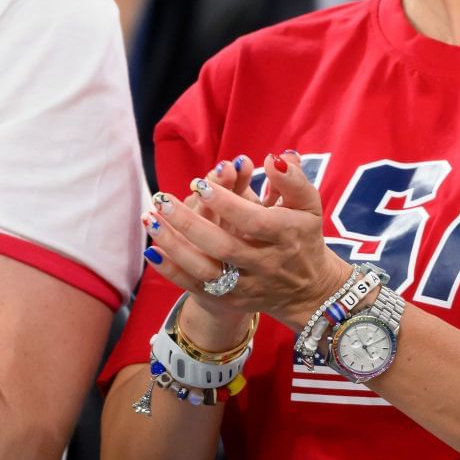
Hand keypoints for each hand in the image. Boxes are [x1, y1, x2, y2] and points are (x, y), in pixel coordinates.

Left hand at [141, 151, 349, 335]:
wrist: (308, 290)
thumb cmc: (303, 237)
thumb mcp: (308, 207)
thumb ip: (293, 181)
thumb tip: (273, 158)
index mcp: (287, 237)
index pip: (254, 220)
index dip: (226, 202)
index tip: (200, 183)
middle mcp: (267, 264)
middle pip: (224, 246)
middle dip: (189, 223)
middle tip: (163, 199)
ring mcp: (247, 285)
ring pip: (205, 269)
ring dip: (174, 245)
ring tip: (150, 219)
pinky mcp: (231, 300)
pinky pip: (195, 287)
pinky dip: (172, 271)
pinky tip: (153, 250)